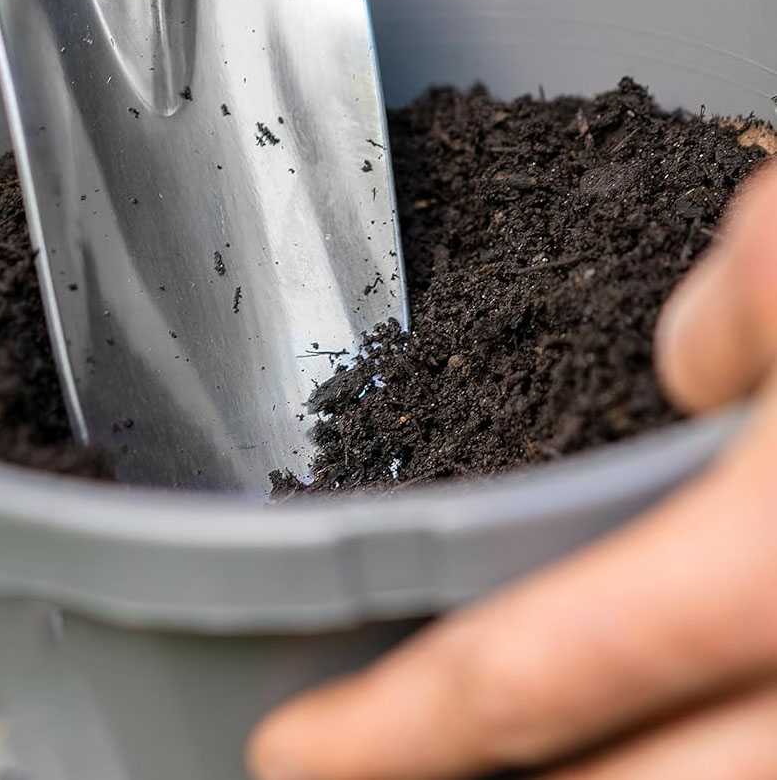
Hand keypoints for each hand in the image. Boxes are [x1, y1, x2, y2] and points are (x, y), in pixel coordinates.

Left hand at [248, 159, 776, 779]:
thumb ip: (731, 292)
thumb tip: (681, 357)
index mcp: (762, 559)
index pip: (524, 675)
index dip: (391, 736)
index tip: (294, 753)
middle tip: (351, 779)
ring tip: (486, 767)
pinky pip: (760, 749)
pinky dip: (680, 754)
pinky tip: (638, 730)